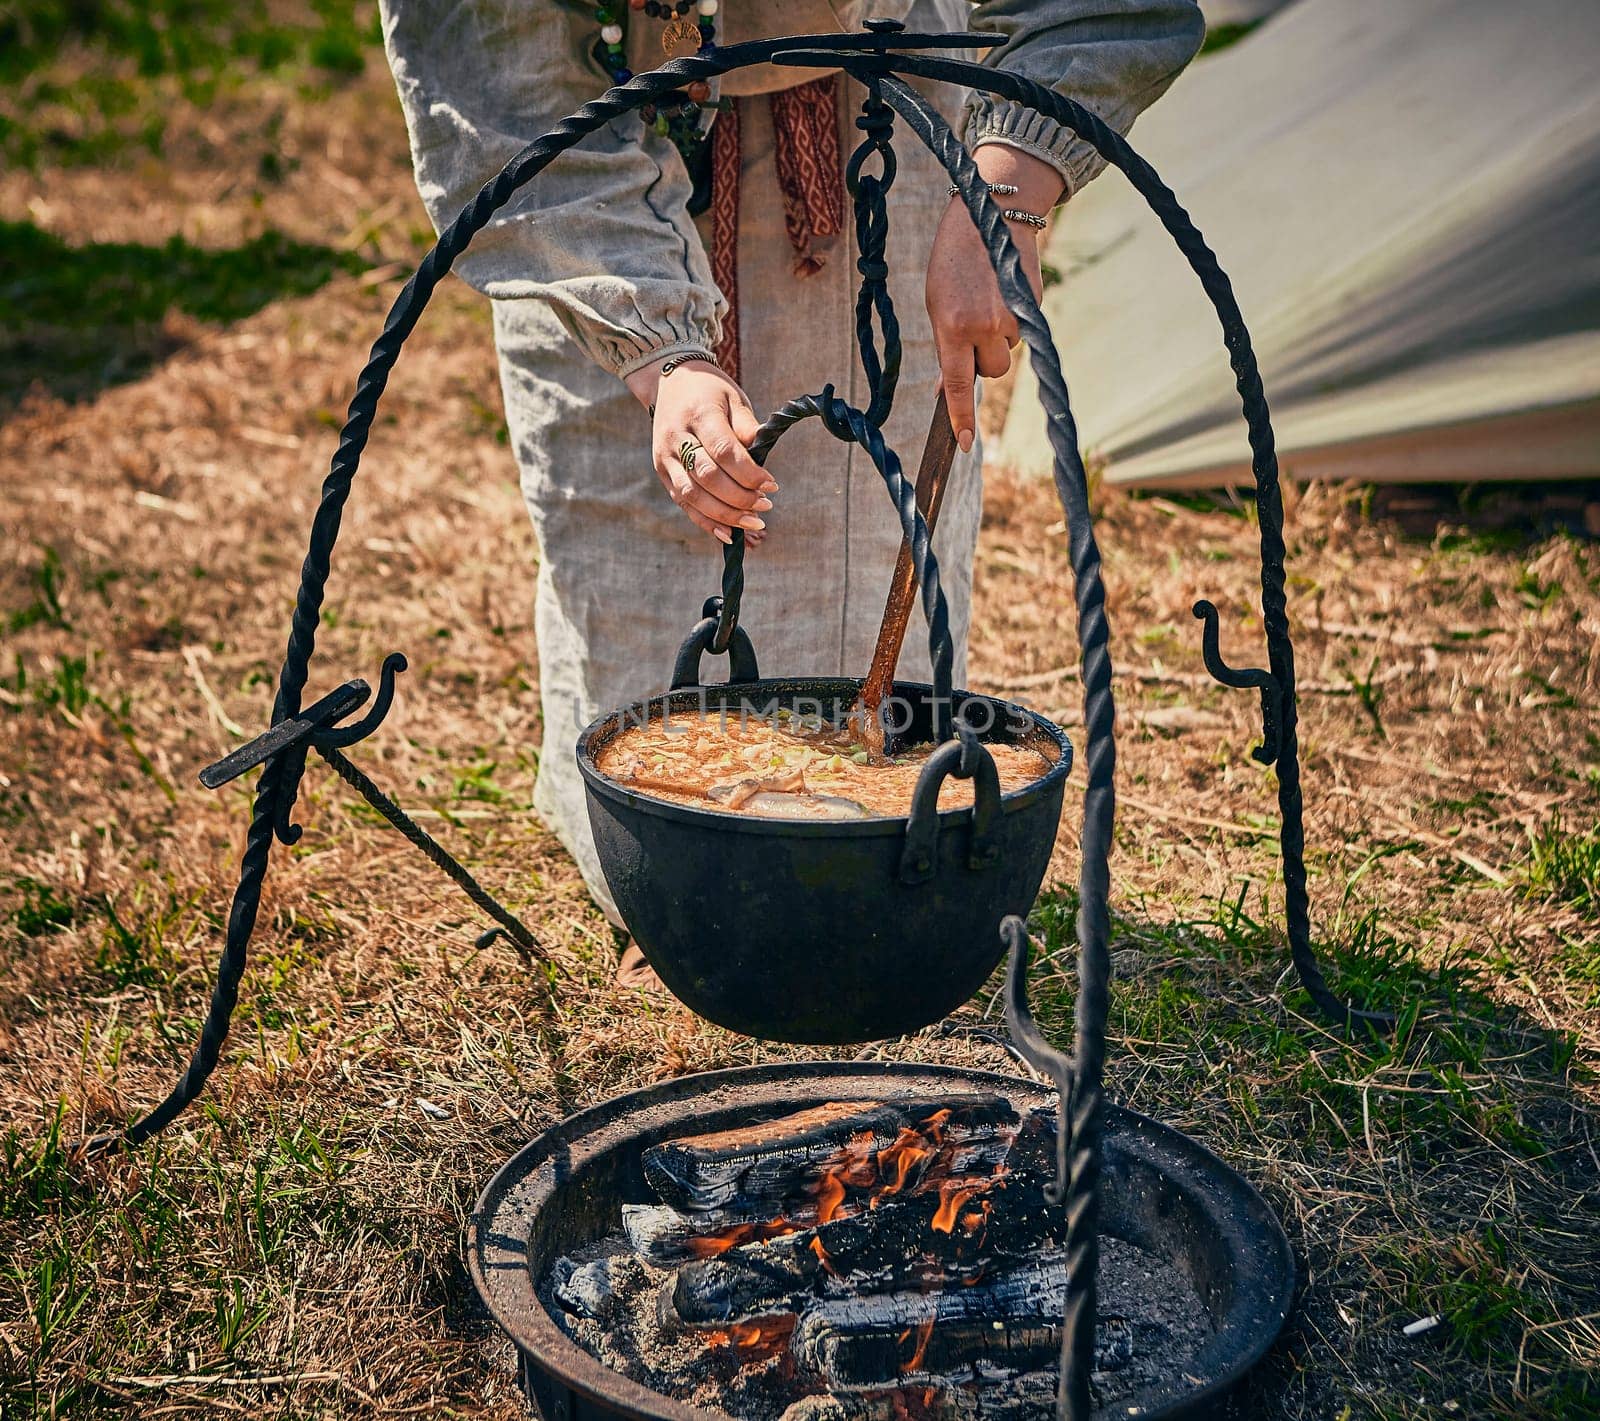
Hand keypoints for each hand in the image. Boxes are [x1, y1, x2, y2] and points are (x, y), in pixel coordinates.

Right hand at [624, 356, 773, 545]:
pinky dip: (706, 522)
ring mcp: (666, 457)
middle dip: (740, 497)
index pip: (724, 451)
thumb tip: (760, 456)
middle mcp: (677, 437)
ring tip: (753, 522)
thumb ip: (746, 426)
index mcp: (698, 414)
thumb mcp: (733, 398)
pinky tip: (728, 533)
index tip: (772, 485)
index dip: (749, 473)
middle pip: (708, 476)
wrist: (670, 382)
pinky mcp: (663, 472)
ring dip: (725, 514)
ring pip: (693, 495)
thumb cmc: (711, 391)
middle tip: (766, 505)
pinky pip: (683, 503)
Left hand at [925, 146, 1064, 452]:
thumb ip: (945, 344)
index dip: (960, 416)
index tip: (965, 443)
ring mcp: (1013, 317)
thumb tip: (947, 386)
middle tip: (973, 325)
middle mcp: (985, 326)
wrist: (992, 211)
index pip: (957, 383)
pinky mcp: (1034, 306)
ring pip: (1008, 352)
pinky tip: (1003, 290)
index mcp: (953, 326)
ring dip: (998, 337)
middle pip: (992, 372)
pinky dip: (1013, 319)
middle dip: (985, 358)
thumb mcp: (937, 301)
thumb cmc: (954, 259)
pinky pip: (1022, 331)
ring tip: (987, 298)